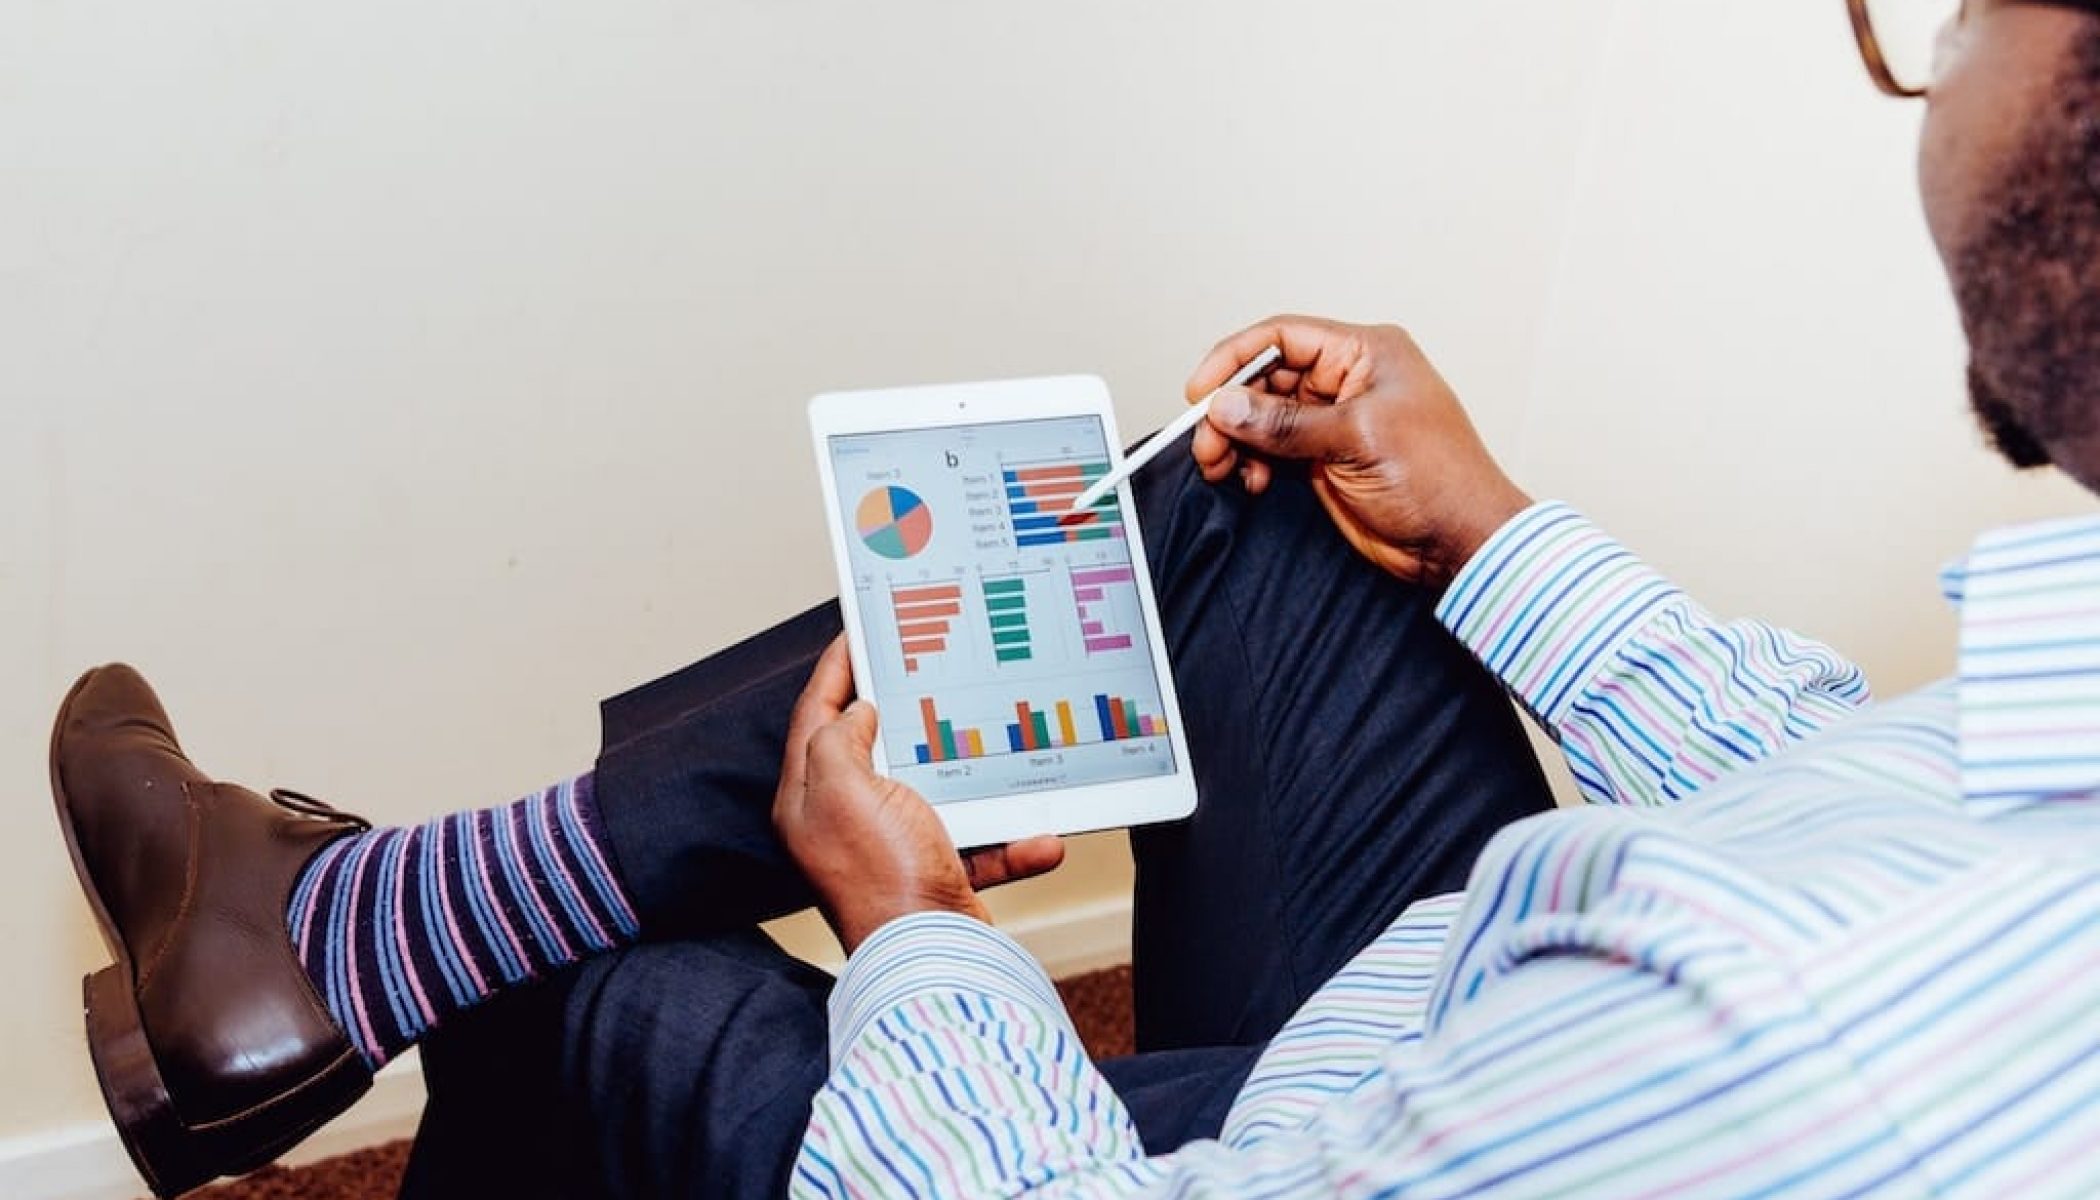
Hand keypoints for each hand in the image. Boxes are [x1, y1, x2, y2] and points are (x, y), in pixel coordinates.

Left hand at [772, 637, 1066, 952]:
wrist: (930, 961)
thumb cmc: (881, 876)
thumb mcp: (844, 788)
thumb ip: (840, 738)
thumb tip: (859, 713)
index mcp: (809, 799)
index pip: (815, 715)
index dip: (836, 669)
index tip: (857, 631)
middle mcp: (844, 823)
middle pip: (871, 747)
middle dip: (904, 710)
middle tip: (927, 667)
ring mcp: (891, 849)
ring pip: (934, 791)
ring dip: (973, 777)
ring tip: (995, 740)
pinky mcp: (934, 875)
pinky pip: (979, 844)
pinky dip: (1011, 841)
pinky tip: (1040, 836)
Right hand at [1188, 316, 1532, 587]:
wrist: (1460, 541)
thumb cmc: (1439, 479)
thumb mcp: (1356, 439)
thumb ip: (1286, 423)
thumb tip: (1227, 406)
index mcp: (1365, 353)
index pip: (1283, 337)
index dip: (1236, 359)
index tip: (1201, 392)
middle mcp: (1347, 380)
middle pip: (1266, 378)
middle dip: (1231, 409)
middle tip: (1207, 442)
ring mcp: (1335, 421)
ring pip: (1264, 417)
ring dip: (1236, 440)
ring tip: (1221, 466)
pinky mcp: (1325, 458)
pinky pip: (1273, 449)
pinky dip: (1254, 462)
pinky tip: (1252, 481)